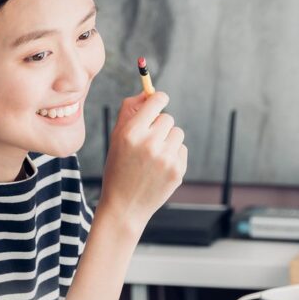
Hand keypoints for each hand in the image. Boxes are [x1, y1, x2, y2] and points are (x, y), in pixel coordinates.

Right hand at [96, 91, 187, 235]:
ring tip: (154, 156)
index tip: (160, 101)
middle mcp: (149, 143)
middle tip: (149, 141)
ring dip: (168, 140)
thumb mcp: (116, 139)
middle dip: (160, 126)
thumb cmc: (118, 169)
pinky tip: (159, 169)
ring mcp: (165, 158)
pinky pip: (182, 150)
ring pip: (178, 133)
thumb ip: (129, 111)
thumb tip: (147, 93)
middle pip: (168, 118)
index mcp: (131, 132)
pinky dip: (173, 156)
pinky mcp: (177, 170)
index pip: (157, 101)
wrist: (124, 206)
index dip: (160, 99)